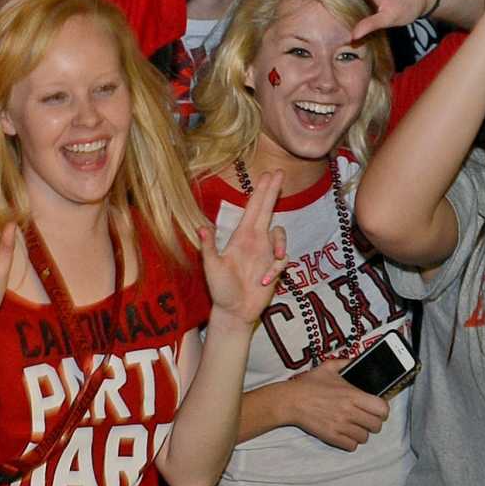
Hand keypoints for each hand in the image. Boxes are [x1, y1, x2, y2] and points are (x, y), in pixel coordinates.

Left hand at [198, 169, 289, 325]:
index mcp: (241, 236)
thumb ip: (209, 248)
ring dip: (281, 244)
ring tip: (275, 259)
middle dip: (274, 191)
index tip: (269, 174)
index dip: (262, 191)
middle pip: (268, 210)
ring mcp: (266, 253)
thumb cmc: (221, 289)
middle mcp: (256, 240)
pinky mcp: (274, 267)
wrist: (234, 312)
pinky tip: (264, 281)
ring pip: (280, 235)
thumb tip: (201, 228)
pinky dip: (276, 269)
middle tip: (280, 173)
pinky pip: (283, 260)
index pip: (254, 208)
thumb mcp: (212, 268)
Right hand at [286, 359, 390, 451]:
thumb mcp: (328, 367)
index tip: (378, 408)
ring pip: (364, 437)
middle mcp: (349, 412)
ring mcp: (340, 426)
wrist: (290, 400)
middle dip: (374, 422)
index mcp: (352, 394)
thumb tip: (357, 360)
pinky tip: (346, 434)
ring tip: (355, 426)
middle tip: (367, 418)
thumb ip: (346, 363)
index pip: (381, 408)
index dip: (382, 409)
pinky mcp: (331, 437)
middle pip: (376, 425)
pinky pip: (351, 446)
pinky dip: (351, 442)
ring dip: (362, 432)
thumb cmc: (308, 384)